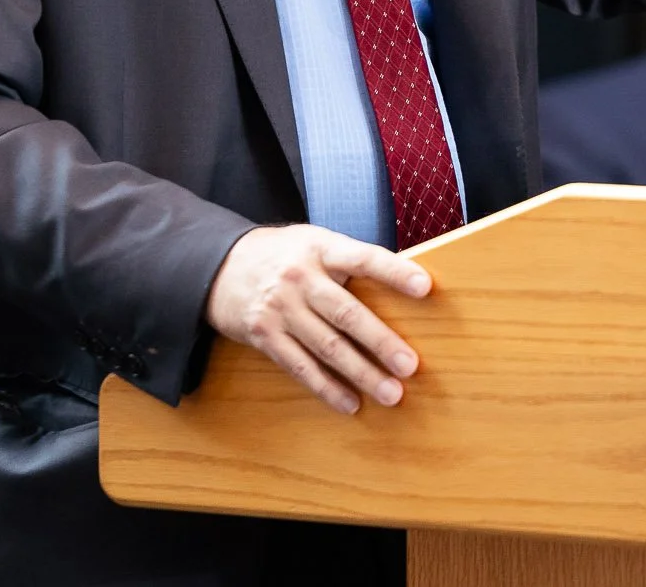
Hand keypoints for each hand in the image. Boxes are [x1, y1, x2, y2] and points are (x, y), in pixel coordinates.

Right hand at [204, 224, 430, 414]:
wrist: (219, 266)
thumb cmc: (283, 255)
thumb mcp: (313, 242)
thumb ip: (349, 260)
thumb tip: (405, 282)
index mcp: (320, 248)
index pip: (363, 258)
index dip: (395, 271)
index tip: (426, 287)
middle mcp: (300, 277)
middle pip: (346, 312)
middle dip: (381, 341)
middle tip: (411, 366)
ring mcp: (280, 308)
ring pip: (327, 346)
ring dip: (361, 373)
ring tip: (391, 393)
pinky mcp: (264, 335)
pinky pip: (300, 366)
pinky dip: (327, 388)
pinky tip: (350, 403)